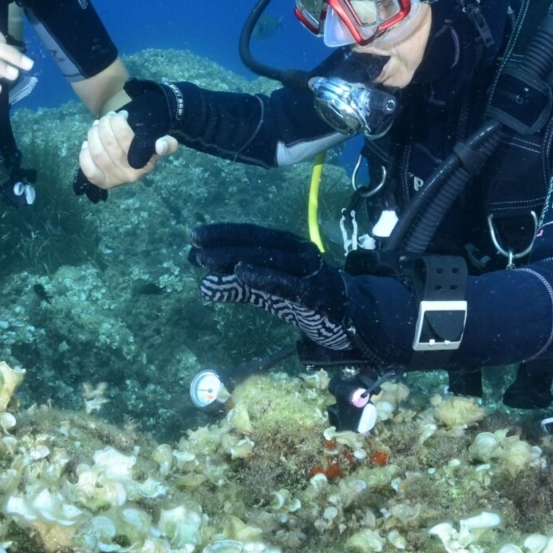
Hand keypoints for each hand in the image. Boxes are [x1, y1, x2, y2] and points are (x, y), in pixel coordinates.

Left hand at [76, 81, 182, 189]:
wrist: (138, 165)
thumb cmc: (147, 148)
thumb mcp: (160, 143)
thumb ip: (168, 143)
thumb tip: (161, 145)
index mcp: (145, 164)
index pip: (125, 138)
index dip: (119, 122)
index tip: (122, 114)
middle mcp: (130, 175)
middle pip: (109, 143)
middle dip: (105, 124)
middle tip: (108, 117)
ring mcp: (115, 180)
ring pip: (97, 152)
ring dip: (93, 134)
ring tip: (97, 125)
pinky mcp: (102, 183)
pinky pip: (88, 169)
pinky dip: (84, 154)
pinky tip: (87, 143)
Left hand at [188, 223, 350, 349]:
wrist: (359, 317)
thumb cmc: (311, 301)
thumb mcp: (271, 294)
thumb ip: (240, 289)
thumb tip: (203, 285)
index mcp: (289, 248)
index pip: (253, 236)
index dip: (224, 234)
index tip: (195, 237)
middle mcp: (299, 253)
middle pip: (257, 244)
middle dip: (224, 243)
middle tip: (193, 245)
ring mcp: (309, 272)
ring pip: (268, 259)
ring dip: (235, 258)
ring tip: (205, 260)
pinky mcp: (316, 294)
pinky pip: (286, 283)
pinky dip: (263, 276)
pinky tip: (240, 275)